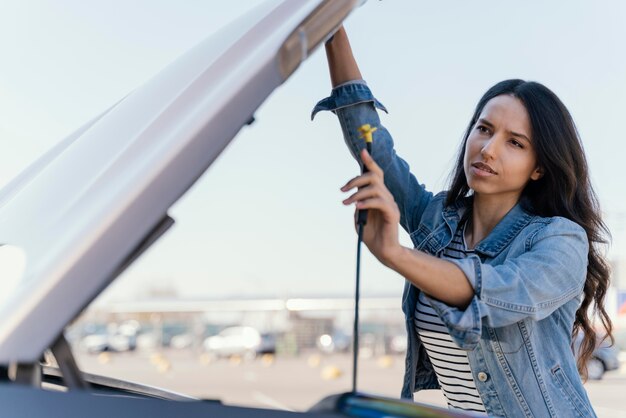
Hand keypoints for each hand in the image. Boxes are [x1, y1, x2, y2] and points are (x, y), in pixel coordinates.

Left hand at [341, 149, 401, 264]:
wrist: (382, 251)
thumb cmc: (371, 233)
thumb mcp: (359, 215)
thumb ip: (358, 202)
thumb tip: (353, 193)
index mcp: (379, 194)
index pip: (376, 173)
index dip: (370, 162)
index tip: (362, 151)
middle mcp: (386, 196)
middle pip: (374, 176)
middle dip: (356, 179)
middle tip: (342, 190)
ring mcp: (391, 204)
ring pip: (375, 188)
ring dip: (357, 194)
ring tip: (347, 203)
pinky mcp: (393, 213)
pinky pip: (380, 202)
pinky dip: (366, 202)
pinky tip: (356, 207)